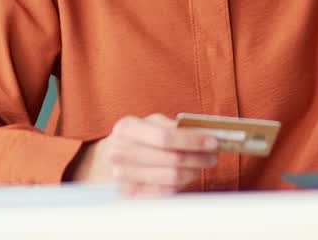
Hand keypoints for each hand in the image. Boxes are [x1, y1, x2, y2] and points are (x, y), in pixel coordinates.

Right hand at [67, 113, 219, 195]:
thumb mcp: (149, 123)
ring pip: (170, 178)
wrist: (104, 159)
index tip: (213, 142)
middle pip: (171, 159)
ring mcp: (122, 175)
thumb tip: (208, 133)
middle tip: (212, 156)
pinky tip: (187, 176)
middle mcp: (121, 151)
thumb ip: (175, 126)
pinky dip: (181, 184)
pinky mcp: (128, 193)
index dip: (193, 141)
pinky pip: (164, 192)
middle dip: (198, 159)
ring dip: (193, 172)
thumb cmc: (136, 138)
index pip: (166, 137)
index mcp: (127, 127)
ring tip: (201, 165)